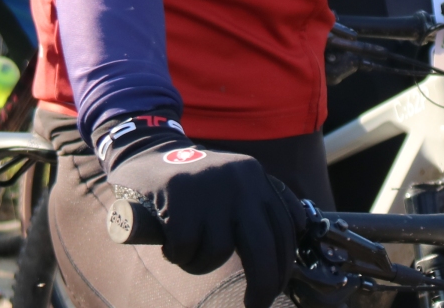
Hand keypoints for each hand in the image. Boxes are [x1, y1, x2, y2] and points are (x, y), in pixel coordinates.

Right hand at [100, 117, 305, 307]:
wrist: (146, 151)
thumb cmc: (195, 184)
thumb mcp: (236, 183)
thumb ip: (261, 206)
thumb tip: (296, 239)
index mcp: (256, 176)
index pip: (284, 228)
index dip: (283, 266)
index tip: (276, 288)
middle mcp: (239, 179)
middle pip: (262, 247)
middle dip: (263, 285)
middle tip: (255, 305)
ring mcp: (209, 186)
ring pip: (218, 252)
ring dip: (201, 263)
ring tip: (188, 250)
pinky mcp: (178, 194)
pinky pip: (187, 248)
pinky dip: (178, 254)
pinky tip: (169, 242)